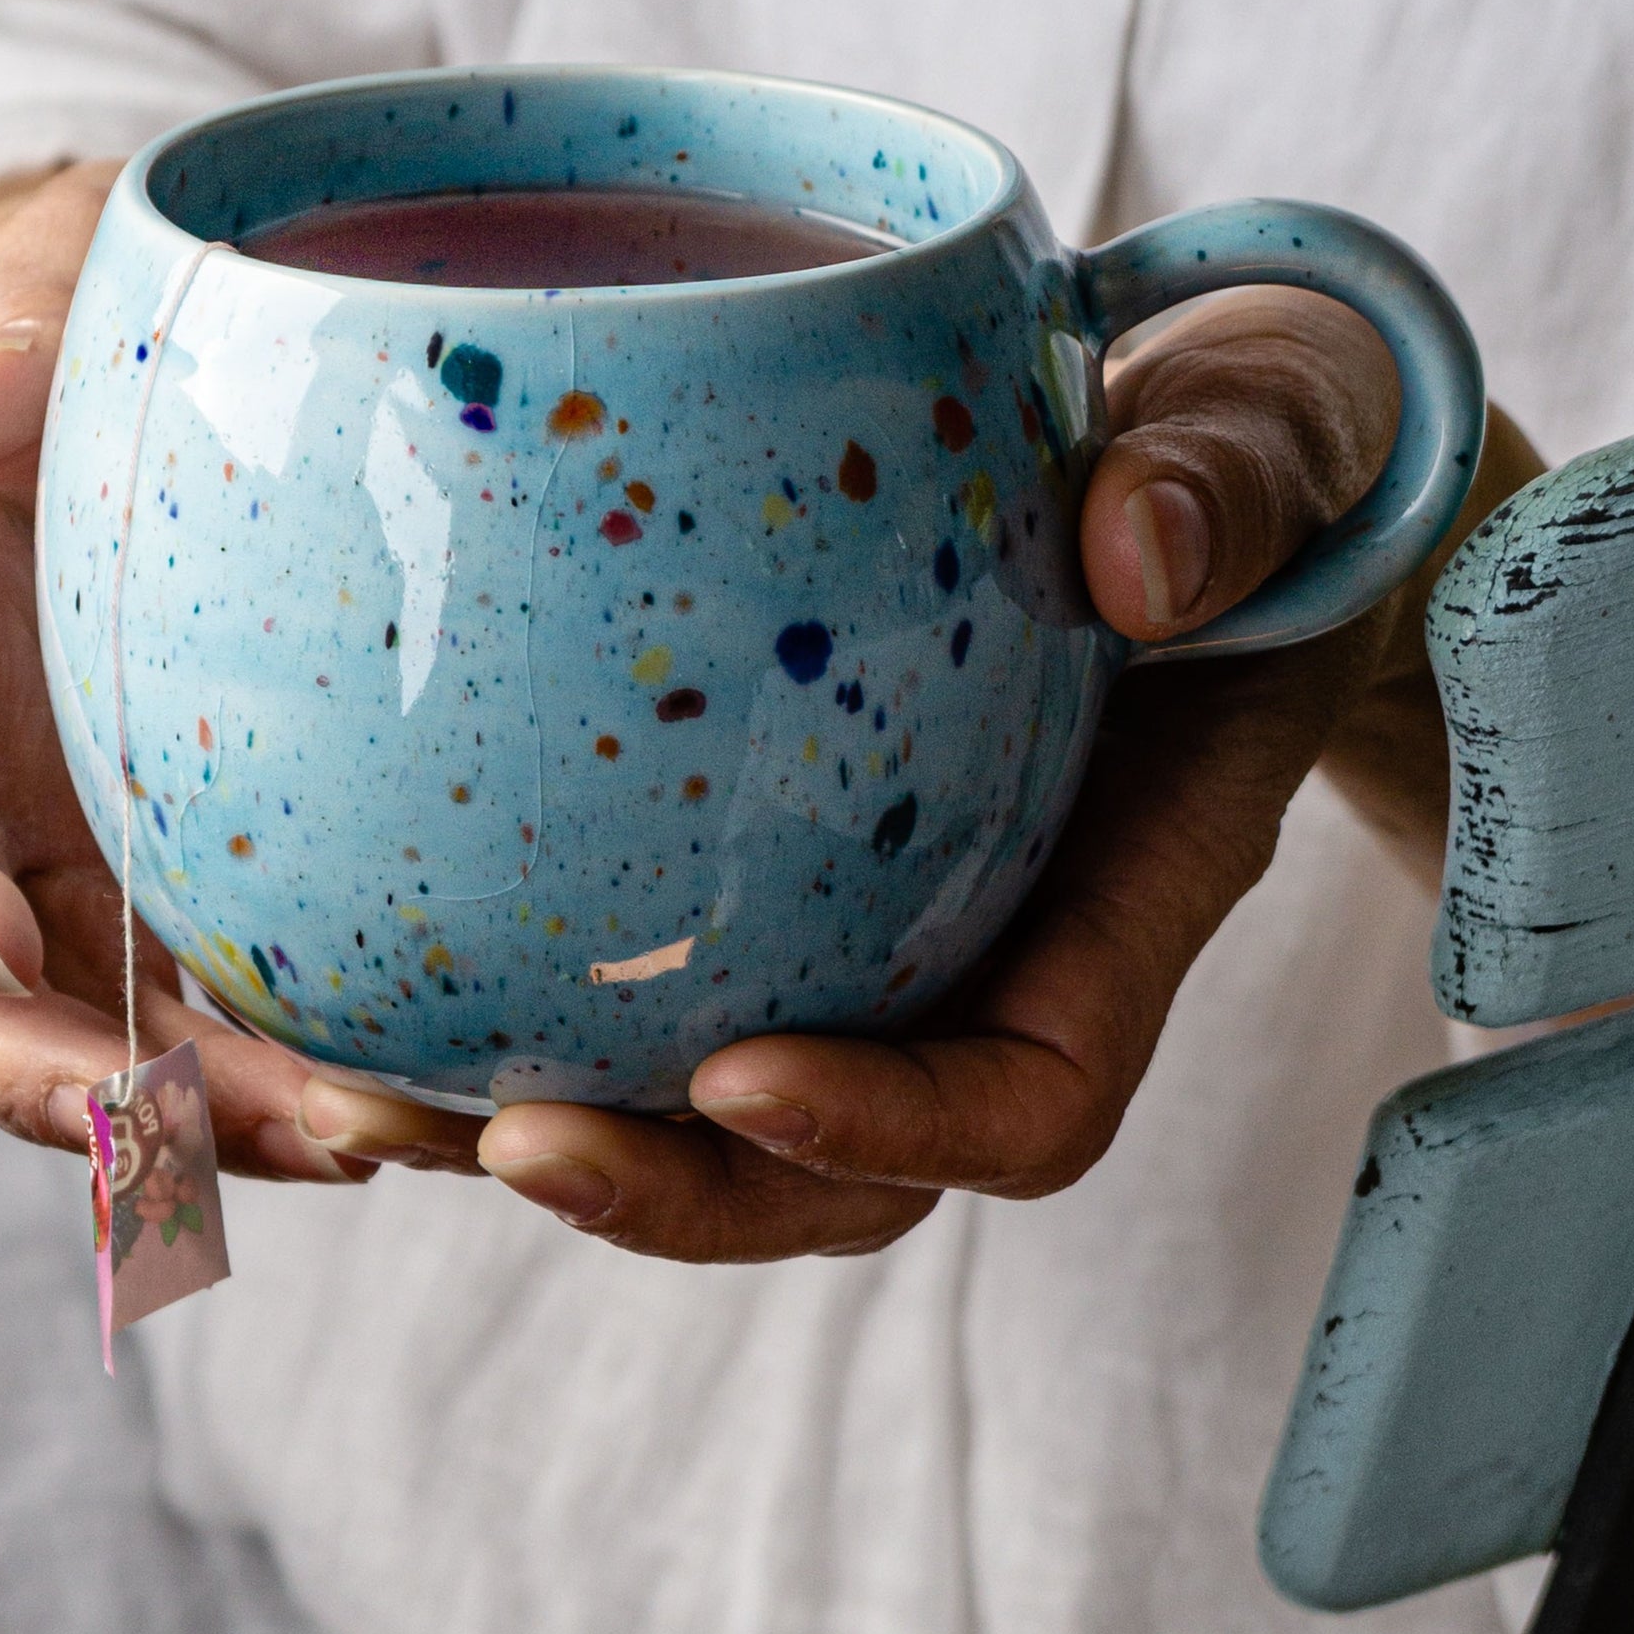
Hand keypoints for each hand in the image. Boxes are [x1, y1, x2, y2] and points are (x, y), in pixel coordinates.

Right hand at [0, 164, 476, 1182]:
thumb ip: (11, 332)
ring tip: (346, 1140)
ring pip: (59, 1034)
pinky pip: (179, 1018)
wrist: (91, 384)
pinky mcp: (140, 884)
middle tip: (173, 1125)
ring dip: (180, 1120)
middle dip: (31, 1069)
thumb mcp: (28, 278)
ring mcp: (34, 845)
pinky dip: (263, 1084)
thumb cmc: (50, 318)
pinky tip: (394, 1108)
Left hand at [305, 287, 1543, 1259]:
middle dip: (671, 1194)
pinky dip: (514, 1002)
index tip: (741, 1081)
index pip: (1024, 1099)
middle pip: (833, 1170)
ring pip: (712, 1114)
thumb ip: (1232, 484)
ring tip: (367, 1101)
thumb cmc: (1253, 458)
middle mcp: (990, 959)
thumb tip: (1137, 557)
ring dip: (550, 1135)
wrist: (1204, 466)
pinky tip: (358, 966)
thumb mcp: (1275, 439)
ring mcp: (880, 935)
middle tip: (496, 1139)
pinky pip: (647, 981)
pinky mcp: (777, 876)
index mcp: (1121, 900)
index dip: (891, 1129)